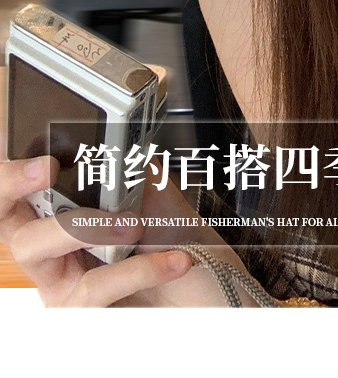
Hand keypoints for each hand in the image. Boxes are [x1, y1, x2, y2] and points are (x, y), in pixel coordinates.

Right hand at [0, 155, 258, 306]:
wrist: (206, 285)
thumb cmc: (172, 237)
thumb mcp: (153, 191)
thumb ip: (127, 165)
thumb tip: (113, 138)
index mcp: (62, 206)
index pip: (17, 187)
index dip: (12, 174)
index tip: (43, 161)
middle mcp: (49, 244)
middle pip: (5, 217)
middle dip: (15, 188)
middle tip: (49, 169)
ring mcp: (56, 279)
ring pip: (36, 247)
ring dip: (89, 227)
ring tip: (137, 224)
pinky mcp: (75, 310)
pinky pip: (92, 286)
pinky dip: (136, 268)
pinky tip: (171, 260)